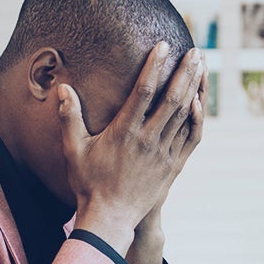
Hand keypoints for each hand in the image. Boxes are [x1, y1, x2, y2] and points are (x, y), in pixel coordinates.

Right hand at [59, 42, 205, 254]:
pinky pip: (190, 137)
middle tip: (194, 50)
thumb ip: (69, 118)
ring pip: (184, 114)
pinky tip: (199, 101)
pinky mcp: (173, 166)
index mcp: (124, 132)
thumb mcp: (73, 150)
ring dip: (194, 88)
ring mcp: (163, 153)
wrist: (110, 218)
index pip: (143, 91)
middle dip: (185, 71)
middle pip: (172, 98)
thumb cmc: (89, 183)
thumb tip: (62, 89)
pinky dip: (197, 117)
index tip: (163, 45)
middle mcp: (148, 140)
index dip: (154, 66)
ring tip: (201, 66)